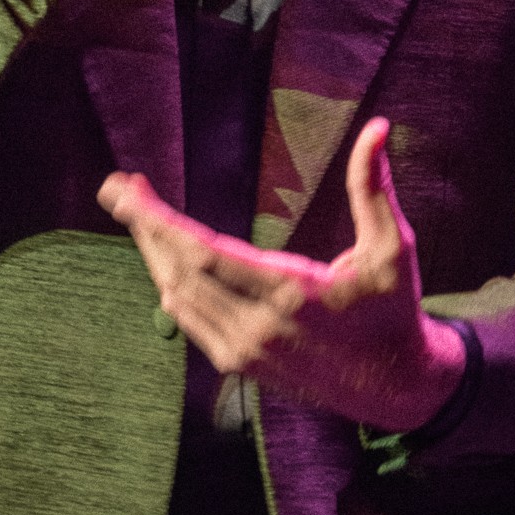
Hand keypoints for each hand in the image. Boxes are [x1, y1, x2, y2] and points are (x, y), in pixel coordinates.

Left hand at [98, 117, 465, 430]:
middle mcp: (258, 328)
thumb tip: (378, 128)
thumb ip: (373, 188)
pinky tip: (164, 256)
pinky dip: (170, 284)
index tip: (126, 193)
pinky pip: (189, 321)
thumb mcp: (392, 248)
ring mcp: (245, 351)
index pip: (204, 254)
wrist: (397, 387)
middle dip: (144, 227)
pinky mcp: (240, 364)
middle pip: (179, 273)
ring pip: (177, 298)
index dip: (158, 222)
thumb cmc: (393, 309)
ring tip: (138, 213)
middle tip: (117, 188)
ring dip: (152, 254)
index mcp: (291, 295)